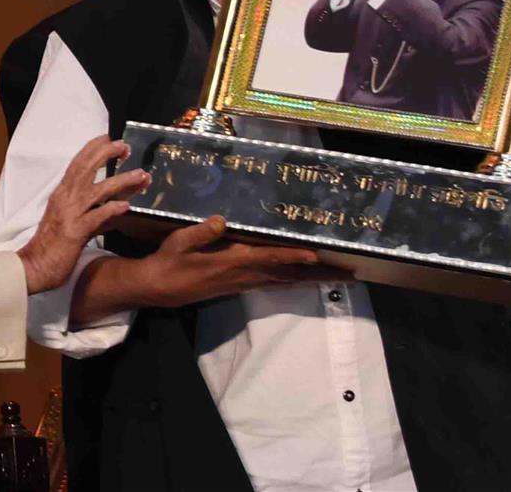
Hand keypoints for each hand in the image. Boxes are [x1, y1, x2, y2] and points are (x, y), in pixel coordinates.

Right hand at [16, 137, 148, 293]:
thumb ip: (95, 212)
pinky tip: (127, 206)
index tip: (108, 138)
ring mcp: (70, 214)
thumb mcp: (72, 222)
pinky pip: (97, 217)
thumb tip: (119, 208)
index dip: (92, 149)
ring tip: (142, 175)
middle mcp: (65, 199)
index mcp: (61, 194)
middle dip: (106, 154)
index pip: (76, 164)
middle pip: (85, 168)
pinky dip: (112, 209)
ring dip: (121, 181)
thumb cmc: (52, 245)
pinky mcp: (75, 232)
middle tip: (125, 146)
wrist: (35, 266)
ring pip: (98, 190)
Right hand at [125, 216, 345, 306]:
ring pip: (287, 280)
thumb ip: (202, 232)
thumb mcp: (179, 243)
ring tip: (340, 274)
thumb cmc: (168, 263)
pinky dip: (296, 279)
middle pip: (290, 274)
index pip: (269, 258)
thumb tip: (223, 220)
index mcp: (233, 261)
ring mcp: (245, 282)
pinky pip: (276, 282)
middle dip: (321, 274)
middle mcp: (245, 274)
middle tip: (351, 273)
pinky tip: (307, 275)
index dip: (293, 255)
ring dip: (314, 278)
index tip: (317, 254)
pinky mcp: (242, 285)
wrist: (159, 289)